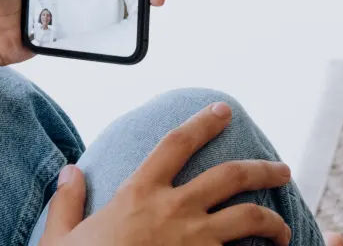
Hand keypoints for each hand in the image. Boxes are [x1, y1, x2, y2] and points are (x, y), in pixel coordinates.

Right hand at [39, 103, 292, 245]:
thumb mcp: (60, 236)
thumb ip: (68, 202)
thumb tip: (69, 172)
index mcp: (137, 193)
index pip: (176, 143)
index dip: (203, 123)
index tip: (223, 111)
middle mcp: (173, 210)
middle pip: (231, 176)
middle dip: (263, 169)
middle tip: (280, 170)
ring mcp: (195, 241)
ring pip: (250, 217)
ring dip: (274, 220)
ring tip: (282, 226)